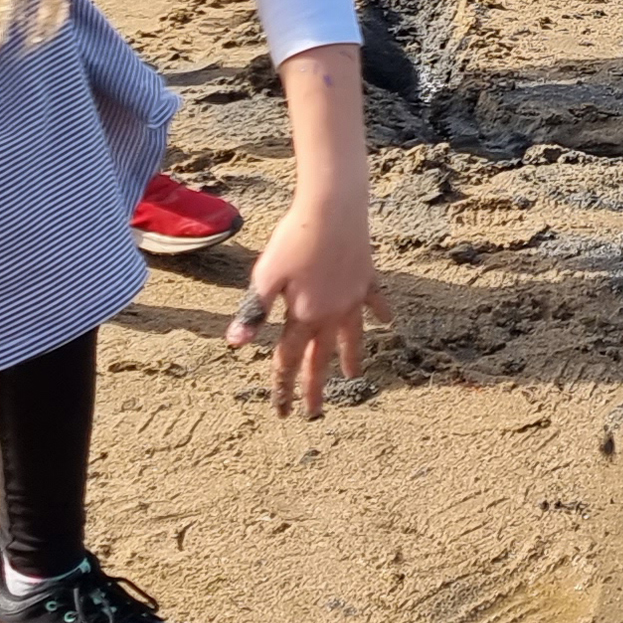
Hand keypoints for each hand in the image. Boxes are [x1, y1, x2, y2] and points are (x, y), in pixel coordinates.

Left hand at [229, 204, 382, 416]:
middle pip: (320, 359)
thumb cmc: (295, 238)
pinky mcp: (367, 278)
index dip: (284, 388)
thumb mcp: (266, 276)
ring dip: (350, 357)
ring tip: (352, 375)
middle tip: (315, 413)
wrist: (333, 208)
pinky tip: (387, 322)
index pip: (289, 361)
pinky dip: (380, 313)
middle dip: (316, 388)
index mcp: (304, 316)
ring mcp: (353, 298)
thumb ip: (254, 311)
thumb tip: (235, 344)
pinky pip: (375, 302)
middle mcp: (331, 314)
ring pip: (352, 336)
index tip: (283, 413)